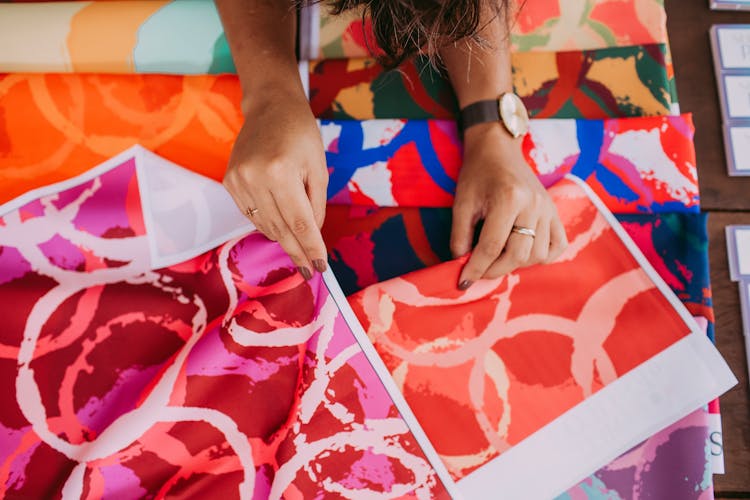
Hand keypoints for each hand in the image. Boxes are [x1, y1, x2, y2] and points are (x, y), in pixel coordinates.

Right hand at [223, 90, 328, 279]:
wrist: (270, 108)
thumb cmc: (301, 135)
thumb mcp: (318, 168)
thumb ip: (316, 204)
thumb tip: (311, 237)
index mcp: (281, 171)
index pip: (300, 222)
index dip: (310, 248)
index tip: (319, 268)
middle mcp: (255, 178)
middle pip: (280, 229)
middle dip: (297, 252)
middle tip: (308, 270)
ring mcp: (238, 181)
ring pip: (265, 225)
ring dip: (283, 240)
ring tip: (298, 250)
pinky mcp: (229, 182)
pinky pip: (252, 215)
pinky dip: (268, 224)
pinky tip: (280, 227)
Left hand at [450, 123, 567, 288]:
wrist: (498, 149)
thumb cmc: (477, 174)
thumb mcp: (461, 203)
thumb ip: (460, 236)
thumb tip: (462, 265)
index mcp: (508, 198)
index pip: (491, 246)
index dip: (476, 268)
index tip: (464, 281)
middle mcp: (533, 205)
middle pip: (518, 254)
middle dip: (495, 270)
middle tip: (479, 271)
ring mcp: (548, 209)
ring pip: (538, 255)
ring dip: (516, 264)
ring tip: (499, 256)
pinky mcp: (555, 212)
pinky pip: (557, 246)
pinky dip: (541, 256)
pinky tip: (523, 252)